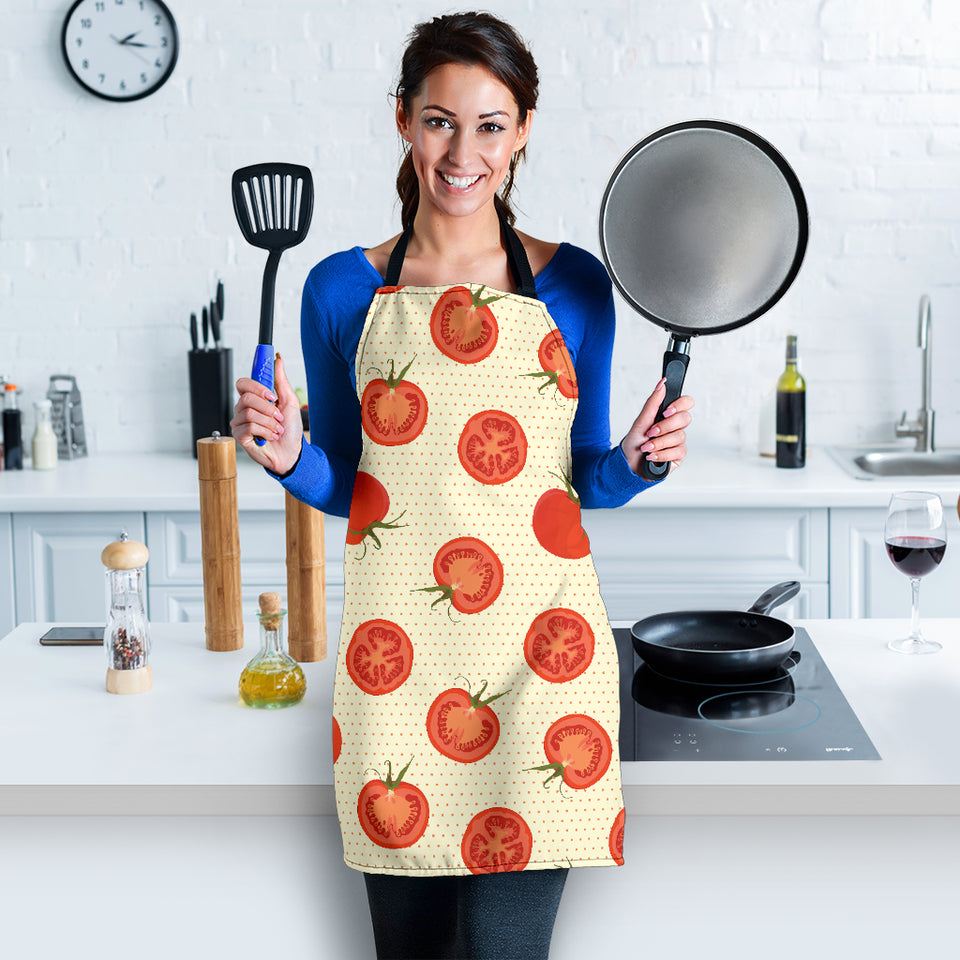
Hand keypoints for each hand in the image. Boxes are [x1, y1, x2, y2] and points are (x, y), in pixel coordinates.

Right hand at [230, 352, 302, 473]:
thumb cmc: (290, 429)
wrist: (292, 452)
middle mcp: (244, 409)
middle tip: (278, 416)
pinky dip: (266, 432)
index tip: (272, 394)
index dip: (257, 387)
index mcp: (255, 398)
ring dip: (270, 422)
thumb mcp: (290, 401)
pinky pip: (249, 427)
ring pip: (250, 413)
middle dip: (268, 408)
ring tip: (277, 429)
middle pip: (247, 398)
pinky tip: (270, 437)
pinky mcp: (240, 436)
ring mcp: (240, 422)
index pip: (243, 383)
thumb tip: (278, 360)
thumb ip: (281, 380)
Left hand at [620, 377, 693, 476]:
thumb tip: (662, 383)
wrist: (628, 466)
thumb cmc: (633, 444)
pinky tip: (652, 457)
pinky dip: (662, 454)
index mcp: (667, 416)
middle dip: (665, 426)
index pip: (686, 403)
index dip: (680, 405)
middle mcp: (675, 427)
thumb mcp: (640, 422)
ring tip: (646, 448)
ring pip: (680, 436)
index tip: (666, 411)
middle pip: (685, 418)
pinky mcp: (678, 456)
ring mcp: (678, 442)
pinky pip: (677, 451)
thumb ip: (652, 402)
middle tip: (651, 432)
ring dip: (659, 443)